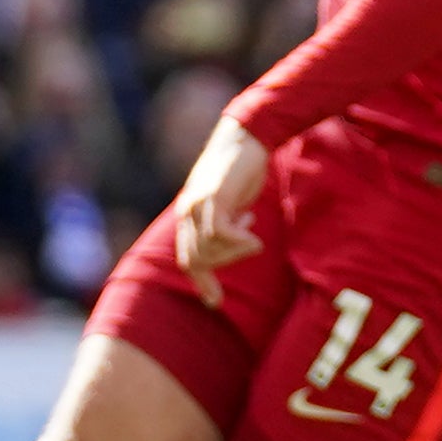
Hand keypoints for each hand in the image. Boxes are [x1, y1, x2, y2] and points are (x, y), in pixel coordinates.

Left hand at [168, 114, 271, 309]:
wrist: (247, 138)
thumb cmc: (242, 169)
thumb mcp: (231, 202)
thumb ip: (225, 221)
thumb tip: (234, 242)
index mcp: (189, 216)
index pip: (188, 258)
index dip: (202, 281)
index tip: (215, 302)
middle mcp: (187, 213)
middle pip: (199, 259)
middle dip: (227, 262)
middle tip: (251, 244)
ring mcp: (197, 206)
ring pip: (210, 249)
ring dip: (236, 250)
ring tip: (253, 230)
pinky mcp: (213, 199)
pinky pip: (220, 234)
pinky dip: (239, 241)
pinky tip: (254, 237)